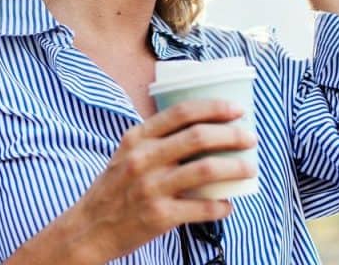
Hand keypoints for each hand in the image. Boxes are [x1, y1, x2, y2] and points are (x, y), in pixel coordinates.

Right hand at [70, 100, 257, 261]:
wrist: (88, 229)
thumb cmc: (114, 190)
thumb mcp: (126, 154)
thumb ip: (155, 140)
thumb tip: (201, 130)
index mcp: (137, 138)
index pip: (181, 112)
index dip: (213, 107)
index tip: (236, 109)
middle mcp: (143, 159)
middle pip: (198, 137)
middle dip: (232, 135)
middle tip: (250, 138)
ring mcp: (151, 188)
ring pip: (206, 170)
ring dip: (235, 168)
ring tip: (249, 169)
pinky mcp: (159, 216)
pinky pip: (202, 208)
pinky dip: (221, 206)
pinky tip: (227, 204)